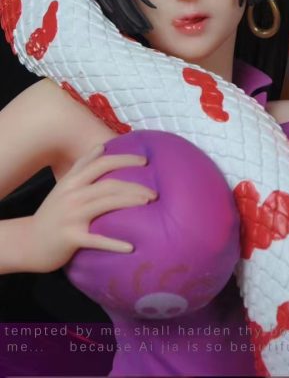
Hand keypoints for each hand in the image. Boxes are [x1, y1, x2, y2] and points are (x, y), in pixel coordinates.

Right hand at [26, 144, 156, 271]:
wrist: (28, 241)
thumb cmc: (52, 213)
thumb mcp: (64, 185)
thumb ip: (82, 166)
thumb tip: (101, 146)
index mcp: (73, 181)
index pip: (102, 163)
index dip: (124, 160)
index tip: (145, 161)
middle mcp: (72, 195)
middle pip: (108, 184)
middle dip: (134, 186)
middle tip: (154, 194)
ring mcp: (71, 216)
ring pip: (105, 204)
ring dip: (129, 203)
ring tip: (148, 205)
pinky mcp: (70, 237)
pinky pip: (96, 239)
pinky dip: (114, 243)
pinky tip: (131, 247)